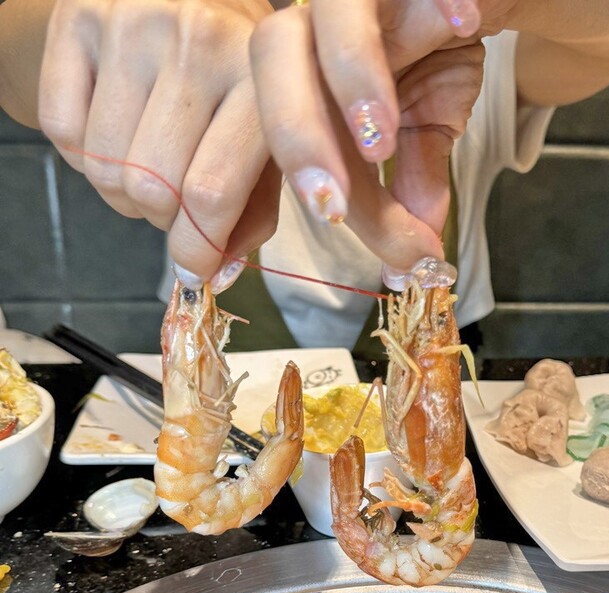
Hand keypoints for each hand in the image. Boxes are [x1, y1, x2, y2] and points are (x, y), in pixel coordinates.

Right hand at [38, 0, 280, 284]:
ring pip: (105, 169)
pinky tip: (116, 133)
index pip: (211, 194)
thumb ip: (253, 213)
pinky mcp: (79, 18)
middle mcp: (199, 43)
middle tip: (177, 204)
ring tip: (150, 166)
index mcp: (259, 82)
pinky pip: (61, 131)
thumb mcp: (269, 142)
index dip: (197, 251)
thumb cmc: (239, 85)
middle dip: (164, 220)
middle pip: (153, 190)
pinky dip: (85, 155)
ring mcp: (134, 24)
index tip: (194, 272)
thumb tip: (214, 274)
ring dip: (125, 193)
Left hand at [250, 0, 484, 274]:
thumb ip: (414, 183)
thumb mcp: (425, 127)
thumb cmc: (440, 47)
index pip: (279, 130)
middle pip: (273, 59)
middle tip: (331, 209)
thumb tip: (414, 256)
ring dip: (352, 78)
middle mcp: (319, 19)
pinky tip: (465, 23)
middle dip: (297, 140)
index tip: (348, 251)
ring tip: (383, 140)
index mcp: (304, 68)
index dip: (300, 189)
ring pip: (328, 11)